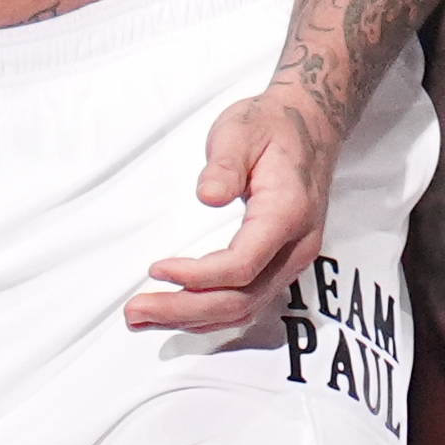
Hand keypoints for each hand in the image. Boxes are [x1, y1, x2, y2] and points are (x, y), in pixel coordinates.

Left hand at [126, 88, 333, 332]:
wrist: (310, 125)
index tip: (156, 269)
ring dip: (191, 319)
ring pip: (243, 309)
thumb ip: (225, 164)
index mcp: (287, 214)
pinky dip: (209, 314)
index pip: (242, 265)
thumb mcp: (242, 130)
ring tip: (143, 318)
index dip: (197, 276)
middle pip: (240, 299)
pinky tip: (177, 314)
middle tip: (135, 311)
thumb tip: (207, 196)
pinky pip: (246, 303)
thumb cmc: (271, 127)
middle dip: (184, 309)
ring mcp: (291, 261)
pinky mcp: (280, 265)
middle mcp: (295, 247)